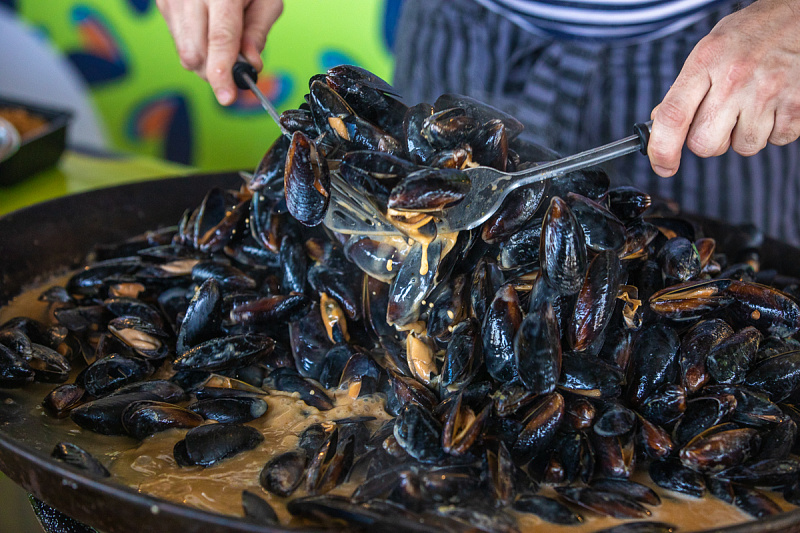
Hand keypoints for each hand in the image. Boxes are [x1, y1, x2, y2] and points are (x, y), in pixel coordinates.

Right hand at [156, 0, 282, 105]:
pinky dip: (195, 46)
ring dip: (206, 60)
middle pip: (196, 53)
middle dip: (216, 71)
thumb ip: (258, 32)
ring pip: (184, 52)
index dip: (223, 72)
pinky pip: (176, 41)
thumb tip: (251, 64)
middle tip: (236, 64)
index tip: (227, 96)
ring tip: (222, 39)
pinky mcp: (162, 2)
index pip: (220, 39)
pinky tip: (206, 30)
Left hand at [648, 0, 799, 176]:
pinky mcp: (797, 106)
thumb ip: (683, 88)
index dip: (662, 149)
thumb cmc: (753, 33)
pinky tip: (774, 103)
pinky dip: (774, 129)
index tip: (662, 166)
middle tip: (719, 119)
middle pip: (704, 144)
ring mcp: (768, 93)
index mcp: (706, 62)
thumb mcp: (709, 50)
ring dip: (743, 135)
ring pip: (742, 147)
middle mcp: (735, 79)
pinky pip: (776, 140)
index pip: (673, 116)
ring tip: (752, 103)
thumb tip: (658, 124)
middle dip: (708, 141)